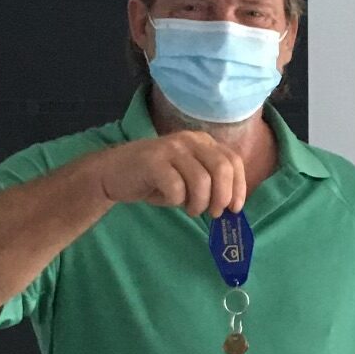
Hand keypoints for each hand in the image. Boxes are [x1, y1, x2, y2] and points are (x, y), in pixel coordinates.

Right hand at [94, 132, 245, 216]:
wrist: (115, 173)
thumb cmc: (157, 179)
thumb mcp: (189, 177)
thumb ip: (211, 183)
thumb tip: (233, 206)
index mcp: (203, 142)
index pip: (233, 161)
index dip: (239, 187)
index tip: (234, 209)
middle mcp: (190, 140)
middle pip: (222, 168)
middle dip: (222, 197)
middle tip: (213, 213)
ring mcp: (171, 148)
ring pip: (201, 181)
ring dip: (199, 203)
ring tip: (190, 209)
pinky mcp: (153, 161)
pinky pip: (176, 188)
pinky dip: (176, 201)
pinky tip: (169, 199)